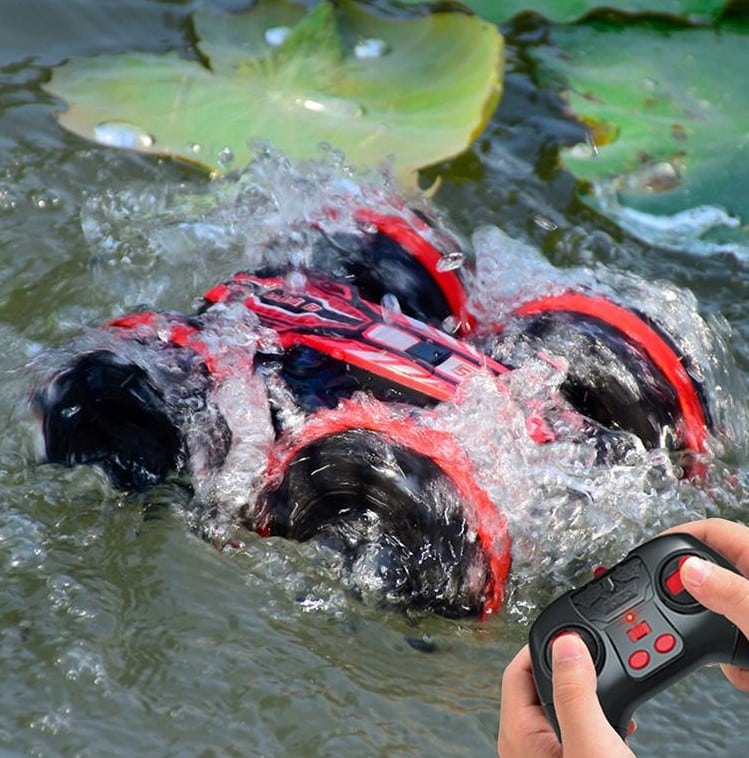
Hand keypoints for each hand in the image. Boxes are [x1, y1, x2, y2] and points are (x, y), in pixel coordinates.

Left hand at [498, 635, 634, 757]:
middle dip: (572, 667)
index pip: (519, 668)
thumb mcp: (589, 740)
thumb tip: (567, 643)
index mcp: (519, 732)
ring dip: (588, 691)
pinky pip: (578, 724)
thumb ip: (575, 691)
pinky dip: (598, 714)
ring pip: (563, 702)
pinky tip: (621, 719)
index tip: (572, 636)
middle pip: (542, 682)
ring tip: (614, 685)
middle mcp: (528, 741)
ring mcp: (548, 751)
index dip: (545, 647)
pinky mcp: (571, 756)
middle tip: (598, 656)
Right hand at [668, 518, 748, 691]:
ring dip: (721, 642)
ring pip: (720, 616)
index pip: (711, 531)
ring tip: (736, 660)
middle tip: (686, 620)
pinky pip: (735, 644)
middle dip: (697, 606)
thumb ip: (728, 594)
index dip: (678, 536)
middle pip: (709, 575)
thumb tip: (687, 570)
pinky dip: (737, 662)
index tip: (651, 552)